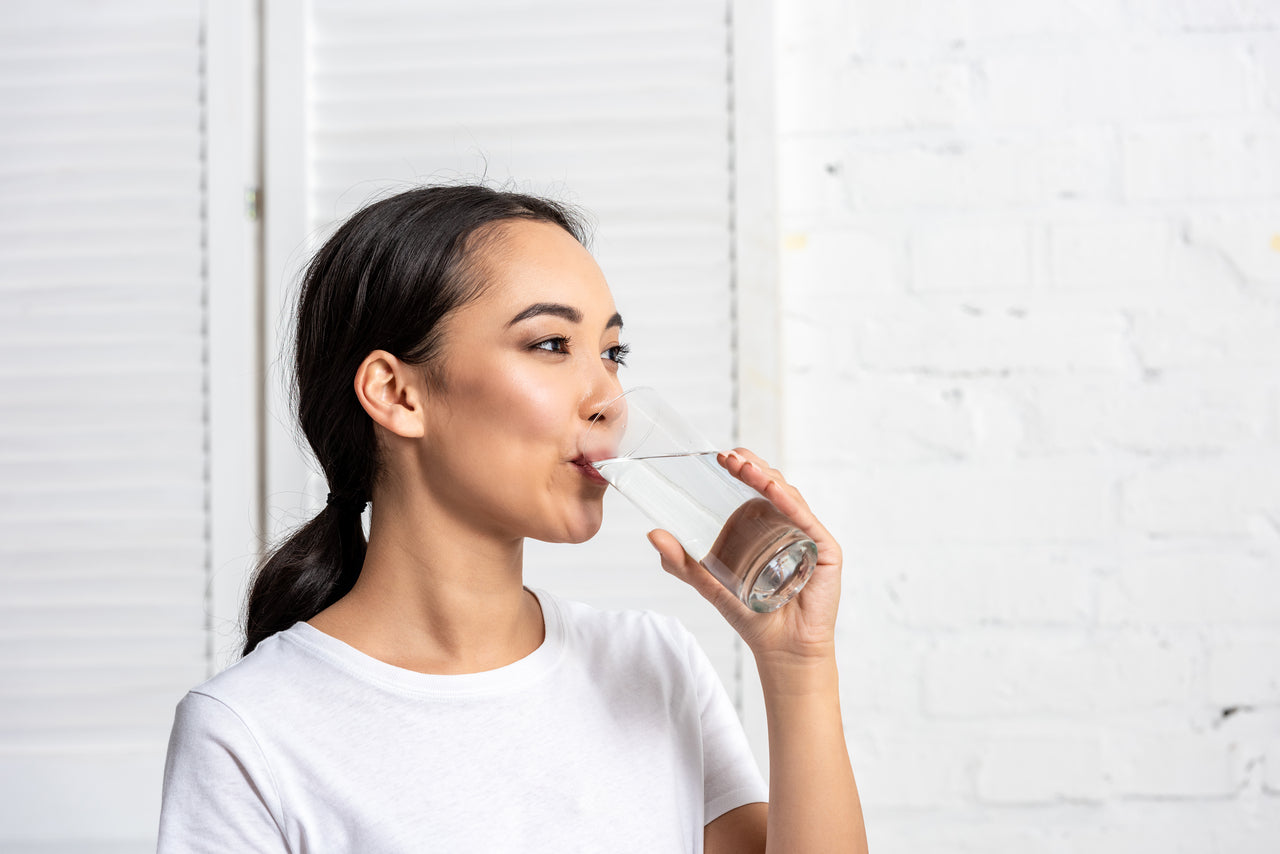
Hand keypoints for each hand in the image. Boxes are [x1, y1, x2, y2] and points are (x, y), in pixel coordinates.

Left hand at [647, 448, 842, 662]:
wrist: (780, 649)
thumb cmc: (751, 615)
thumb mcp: (709, 584)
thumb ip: (682, 562)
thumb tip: (652, 534)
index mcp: (766, 527)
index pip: (755, 488)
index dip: (741, 468)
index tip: (719, 457)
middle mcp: (789, 525)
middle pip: (773, 486)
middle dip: (751, 466)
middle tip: (727, 457)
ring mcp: (808, 536)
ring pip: (789, 496)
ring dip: (766, 478)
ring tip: (744, 467)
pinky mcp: (824, 551)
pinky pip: (805, 519)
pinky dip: (789, 501)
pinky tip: (772, 489)